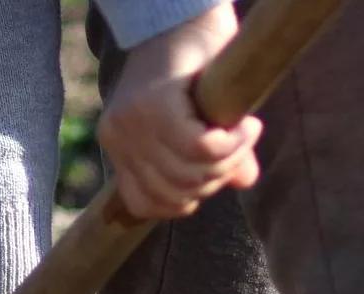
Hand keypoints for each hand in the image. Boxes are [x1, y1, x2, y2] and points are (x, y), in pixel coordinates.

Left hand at [97, 4, 261, 219]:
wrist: (185, 12)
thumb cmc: (196, 64)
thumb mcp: (201, 118)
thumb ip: (216, 157)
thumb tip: (244, 182)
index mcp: (119, 146)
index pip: (146, 204)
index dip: (187, 200)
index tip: (214, 172)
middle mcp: (118, 138)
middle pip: (173, 193)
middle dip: (215, 180)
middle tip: (239, 150)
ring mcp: (133, 122)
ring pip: (188, 174)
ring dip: (228, 161)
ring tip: (244, 135)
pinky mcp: (157, 106)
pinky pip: (200, 149)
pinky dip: (231, 145)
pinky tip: (246, 127)